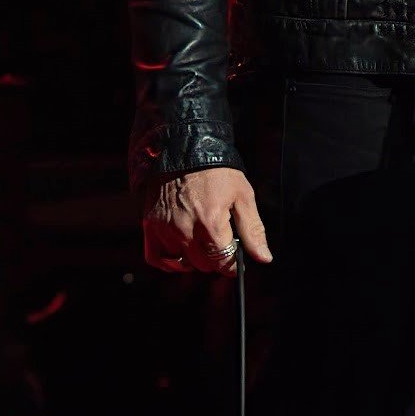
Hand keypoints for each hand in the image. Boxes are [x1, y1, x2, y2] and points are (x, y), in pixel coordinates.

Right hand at [141, 165, 272, 277]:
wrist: (186, 149)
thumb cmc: (218, 172)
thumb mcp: (243, 195)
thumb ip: (253, 230)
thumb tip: (264, 258)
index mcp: (211, 223)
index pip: (224, 263)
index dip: (234, 263)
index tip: (236, 256)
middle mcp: (185, 230)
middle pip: (205, 265)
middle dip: (216, 257)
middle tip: (220, 239)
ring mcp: (165, 229)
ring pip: (184, 263)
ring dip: (196, 258)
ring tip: (203, 239)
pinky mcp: (150, 226)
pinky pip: (158, 259)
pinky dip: (170, 261)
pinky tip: (182, 250)